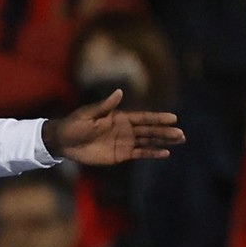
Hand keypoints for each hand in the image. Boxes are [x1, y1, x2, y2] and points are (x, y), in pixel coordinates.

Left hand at [43, 89, 184, 164]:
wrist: (63, 142)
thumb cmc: (74, 125)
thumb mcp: (88, 114)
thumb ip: (105, 106)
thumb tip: (119, 92)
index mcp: (119, 117)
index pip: (143, 117)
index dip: (158, 118)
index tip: (174, 118)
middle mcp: (125, 129)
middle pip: (149, 130)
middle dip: (165, 132)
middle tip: (182, 134)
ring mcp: (124, 142)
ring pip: (148, 141)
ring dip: (163, 141)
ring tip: (179, 140)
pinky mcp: (120, 154)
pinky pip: (139, 153)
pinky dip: (152, 153)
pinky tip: (165, 153)